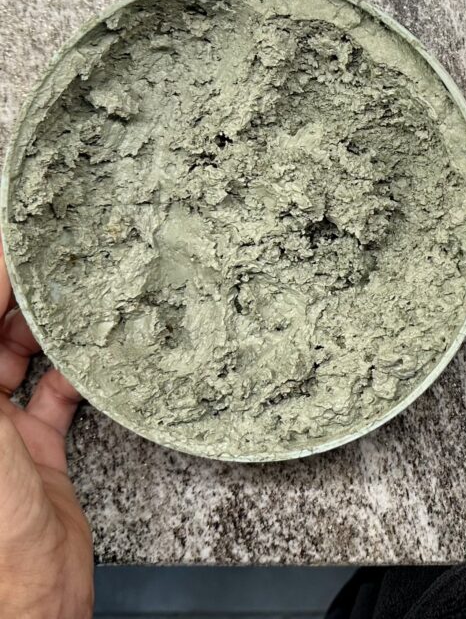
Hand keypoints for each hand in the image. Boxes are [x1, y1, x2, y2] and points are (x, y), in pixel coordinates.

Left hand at [0, 244, 92, 618]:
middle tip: (44, 262)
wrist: (30, 592)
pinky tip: (92, 356)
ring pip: (18, 363)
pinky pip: (56, 399)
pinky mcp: (36, 452)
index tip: (9, 246)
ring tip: (70, 299)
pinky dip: (76, 374)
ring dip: (44, 332)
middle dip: (11, 300)